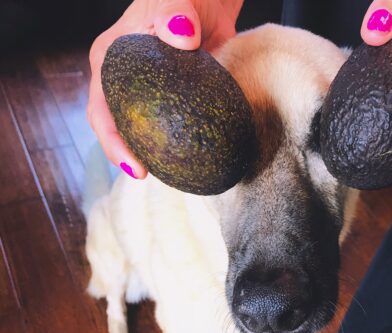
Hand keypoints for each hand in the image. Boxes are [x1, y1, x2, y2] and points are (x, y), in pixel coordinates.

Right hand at [87, 0, 243, 178]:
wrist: (210, 1)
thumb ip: (173, 12)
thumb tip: (182, 39)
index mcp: (110, 61)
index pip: (101, 110)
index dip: (112, 142)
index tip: (134, 167)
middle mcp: (123, 82)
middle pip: (116, 127)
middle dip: (126, 156)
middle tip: (146, 176)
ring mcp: (147, 93)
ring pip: (140, 131)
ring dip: (149, 153)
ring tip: (167, 175)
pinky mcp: (171, 98)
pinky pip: (168, 125)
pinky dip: (171, 143)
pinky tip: (187, 158)